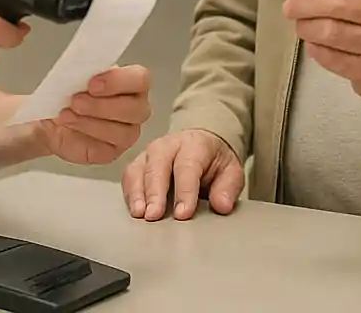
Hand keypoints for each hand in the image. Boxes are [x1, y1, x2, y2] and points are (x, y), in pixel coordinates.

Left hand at [36, 65, 151, 166]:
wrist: (54, 115)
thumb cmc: (71, 92)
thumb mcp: (75, 74)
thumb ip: (85, 70)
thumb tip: (83, 69)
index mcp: (132, 82)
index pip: (141, 79)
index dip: (119, 81)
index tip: (92, 83)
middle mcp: (136, 107)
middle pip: (136, 109)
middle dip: (103, 105)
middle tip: (77, 100)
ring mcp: (127, 132)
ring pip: (123, 131)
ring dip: (91, 121)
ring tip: (68, 113)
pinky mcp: (113, 151)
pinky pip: (107, 147)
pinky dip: (85, 132)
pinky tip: (70, 123)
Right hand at [121, 130, 243, 220]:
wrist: (201, 144)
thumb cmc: (214, 161)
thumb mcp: (231, 172)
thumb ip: (228, 188)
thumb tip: (222, 205)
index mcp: (195, 144)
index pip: (188, 166)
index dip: (185, 190)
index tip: (184, 214)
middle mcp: (169, 145)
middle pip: (158, 165)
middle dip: (155, 191)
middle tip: (154, 216)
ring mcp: (150, 153)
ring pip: (139, 169)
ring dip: (137, 193)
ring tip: (139, 214)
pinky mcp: (139, 163)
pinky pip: (129, 176)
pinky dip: (129, 193)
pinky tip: (133, 211)